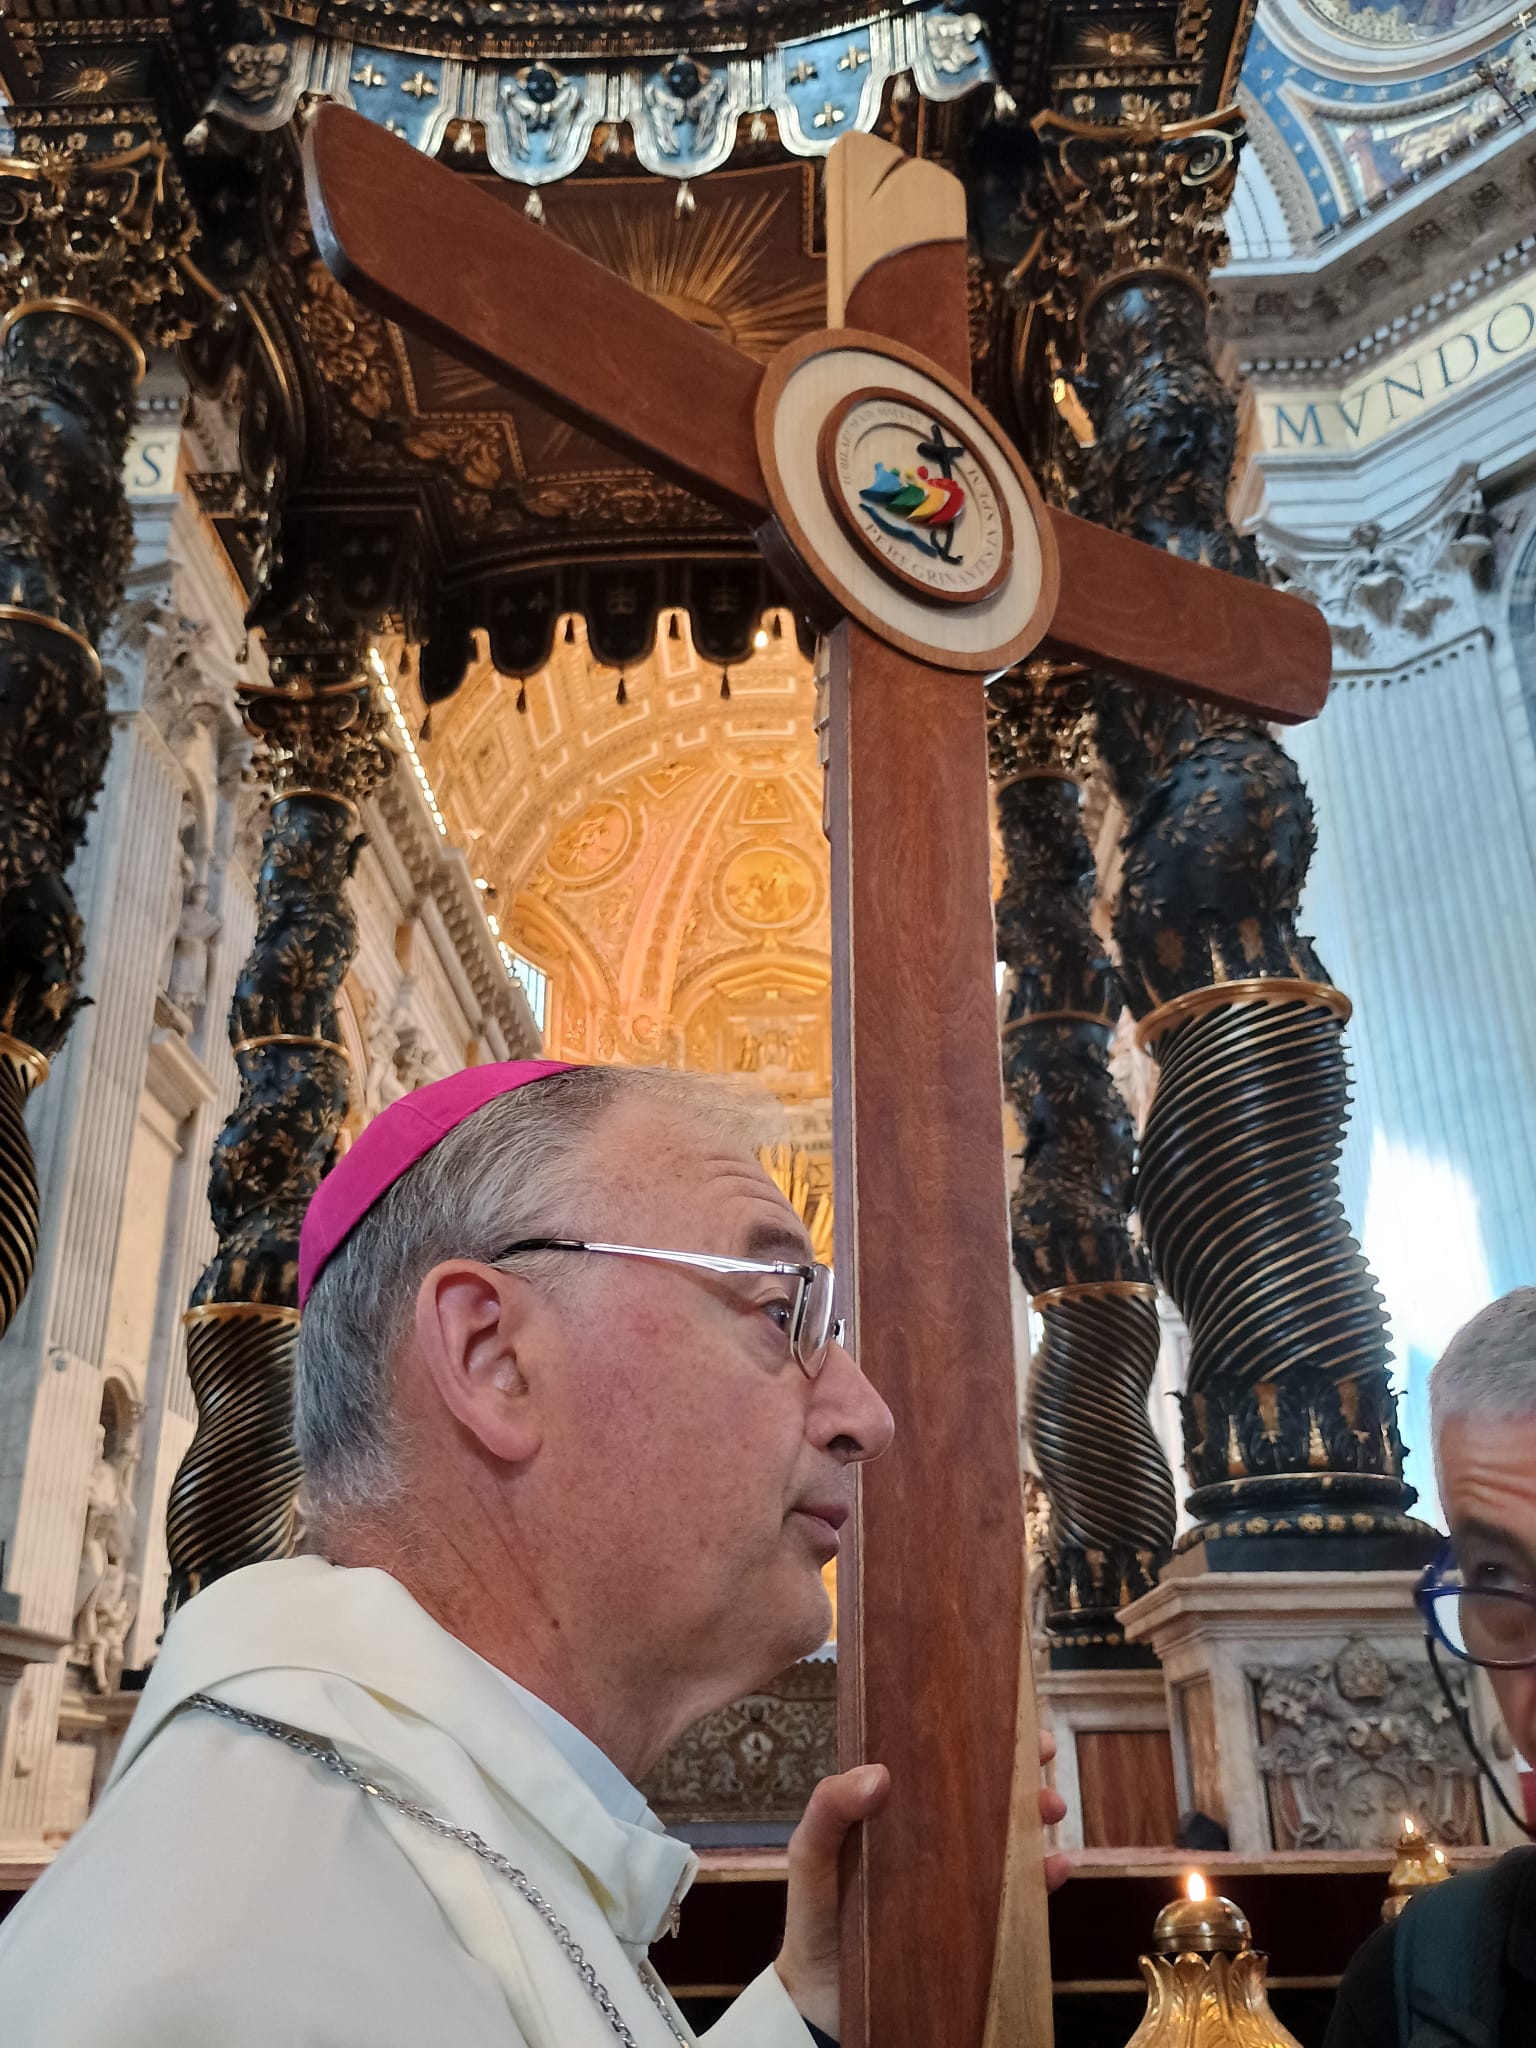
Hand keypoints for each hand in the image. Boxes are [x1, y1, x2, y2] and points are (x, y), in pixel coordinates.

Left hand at [775, 1739, 1071, 2039]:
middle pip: (979, 1794)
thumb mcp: (811, 1857)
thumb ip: (828, 1812)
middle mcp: (927, 1839)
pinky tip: (1056, 1866)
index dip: (969, 1737)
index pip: (934, 1763)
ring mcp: (952, 1880)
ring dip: (1034, 1815)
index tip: (1000, 1713)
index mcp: (891, 1812)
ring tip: (1051, 1806)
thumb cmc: (815, 1918)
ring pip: (1004, 1836)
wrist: (825, 2003)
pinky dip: (1040, 1877)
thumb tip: (879, 1773)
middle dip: (1015, 1768)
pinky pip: (1014, 1894)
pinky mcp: (970, 1921)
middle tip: (1041, 1751)